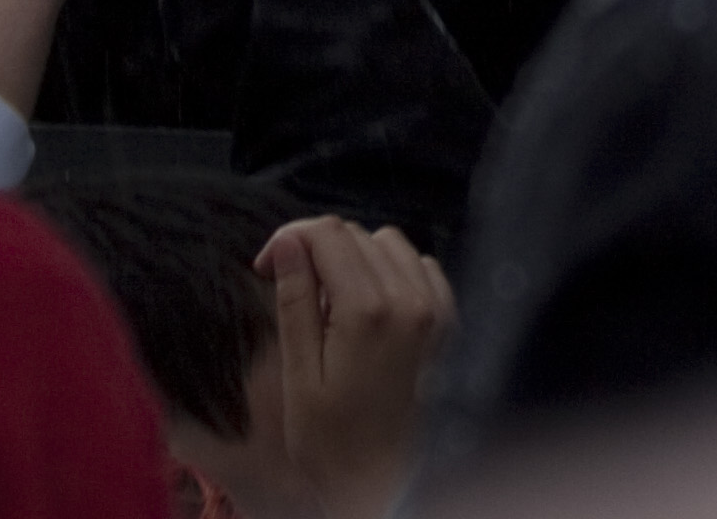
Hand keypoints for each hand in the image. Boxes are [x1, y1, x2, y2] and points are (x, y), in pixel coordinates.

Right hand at [259, 216, 450, 518]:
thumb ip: (296, 302)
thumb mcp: (300, 376)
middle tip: (294, 289)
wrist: (386, 483)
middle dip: (317, 249)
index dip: (289, 240)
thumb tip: (289, 244)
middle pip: (355, 235)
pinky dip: (392, 271)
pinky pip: (420, 267)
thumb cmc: (335, 444)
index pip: (326, 234)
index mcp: (367, 311)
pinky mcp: (448, 322)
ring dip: (355, 258)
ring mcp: (435, 309)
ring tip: (332, 303)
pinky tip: (371, 306)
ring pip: (389, 243)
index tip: (268, 267)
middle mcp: (409, 300)